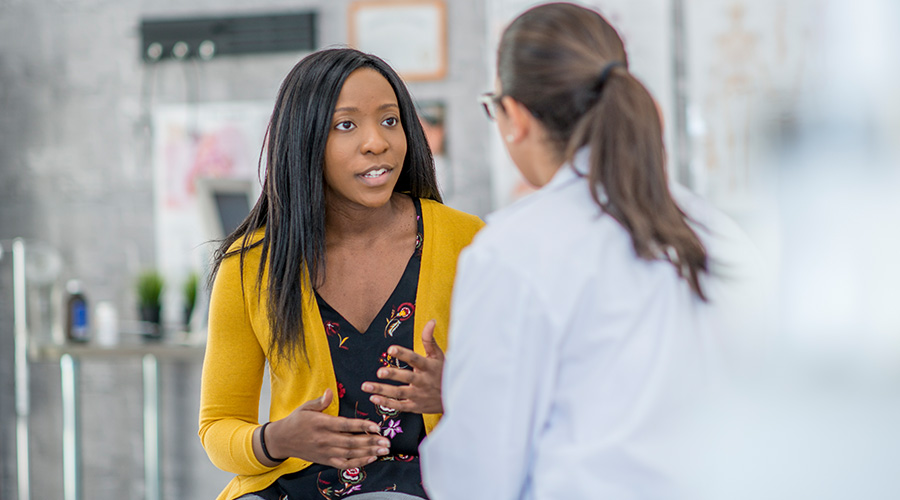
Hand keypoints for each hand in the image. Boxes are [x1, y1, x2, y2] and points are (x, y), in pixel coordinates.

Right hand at [264, 389, 390, 468]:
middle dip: (370, 442)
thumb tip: (330, 391)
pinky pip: (344, 464)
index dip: (361, 426)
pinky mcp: (325, 460)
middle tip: (387, 441)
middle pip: (351, 442)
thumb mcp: (306, 407)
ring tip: (384, 450)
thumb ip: (320, 401)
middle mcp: (324, 439)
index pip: (345, 425)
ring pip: (350, 454)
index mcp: (321, 423)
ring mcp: (325, 452)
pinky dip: (358, 462)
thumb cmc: (296, 421)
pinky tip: (371, 458)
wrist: (282, 441)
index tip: (376, 426)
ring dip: (368, 452)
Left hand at [361, 319, 444, 413]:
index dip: (403, 354)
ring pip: (399, 393)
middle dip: (393, 375)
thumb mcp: (439, 356)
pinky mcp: (415, 406)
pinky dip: (386, 403)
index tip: (391, 349)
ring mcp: (419, 395)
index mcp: (428, 367)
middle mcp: (423, 381)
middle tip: (379, 372)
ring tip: (366, 386)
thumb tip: (431, 321)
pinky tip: (373, 398)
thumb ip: (430, 339)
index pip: (415, 359)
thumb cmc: (444, 372)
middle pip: (407, 377)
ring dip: (382, 390)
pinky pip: (400, 406)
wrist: (456, 397)